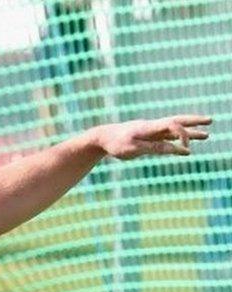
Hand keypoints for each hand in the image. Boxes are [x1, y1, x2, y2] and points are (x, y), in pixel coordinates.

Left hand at [95, 115, 210, 159]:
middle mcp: (153, 127)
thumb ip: (154, 148)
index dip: (183, 135)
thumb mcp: (134, 149)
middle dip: (194, 122)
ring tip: (206, 135)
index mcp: (149, 127)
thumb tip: (176, 150)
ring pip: (174, 131)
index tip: (186, 149)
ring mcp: (151, 132)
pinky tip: (184, 148)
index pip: (172, 126)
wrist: (102, 138)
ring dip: (190, 132)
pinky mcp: (147, 138)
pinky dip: (177, 142)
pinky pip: (166, 139)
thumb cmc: (116, 143)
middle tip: (211, 121)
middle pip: (178, 121)